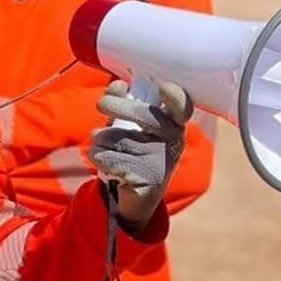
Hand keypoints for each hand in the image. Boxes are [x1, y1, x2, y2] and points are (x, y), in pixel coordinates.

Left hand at [87, 79, 192, 230]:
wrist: (139, 195)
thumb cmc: (133, 149)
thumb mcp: (129, 123)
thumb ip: (123, 101)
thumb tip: (118, 85)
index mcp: (174, 124)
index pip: (182, 107)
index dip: (175, 96)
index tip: (164, 87)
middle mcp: (173, 141)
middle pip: (141, 114)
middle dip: (114, 105)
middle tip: (101, 104)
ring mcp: (161, 162)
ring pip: (114, 136)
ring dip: (100, 140)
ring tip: (106, 146)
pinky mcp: (145, 181)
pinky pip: (106, 157)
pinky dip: (98, 157)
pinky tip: (106, 163)